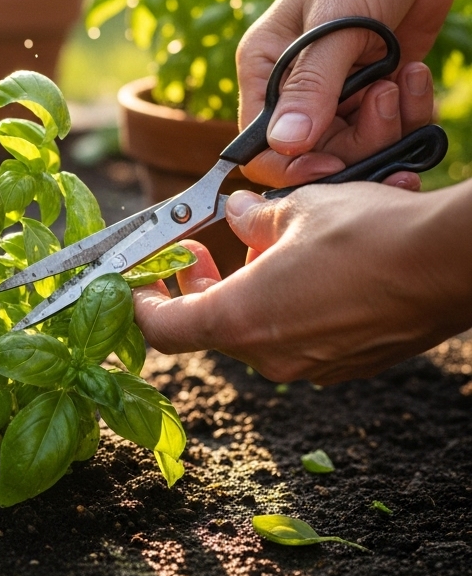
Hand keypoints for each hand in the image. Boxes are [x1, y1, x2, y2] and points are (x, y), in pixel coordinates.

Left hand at [133, 183, 471, 384]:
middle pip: (208, 328)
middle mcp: (271, 355)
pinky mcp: (345, 364)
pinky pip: (295, 339)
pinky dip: (282, 307)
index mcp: (242, 318)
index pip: (164, 328)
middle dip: (196, 289)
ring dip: (243, 293)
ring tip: (261, 247)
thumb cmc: (369, 234)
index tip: (135, 279)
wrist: (453, 264)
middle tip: (196, 251)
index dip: (139, 304)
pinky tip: (303, 269)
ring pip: (254, 332)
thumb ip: (254, 217)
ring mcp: (311, 367)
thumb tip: (240, 212)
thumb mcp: (296, 208)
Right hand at [234, 0, 471, 188]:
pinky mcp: (372, 92)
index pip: (258, 144)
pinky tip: (413, 74)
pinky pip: (389, 129)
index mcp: (262, 68)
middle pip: (313, 153)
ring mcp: (335, 92)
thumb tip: (285, 146)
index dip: (291, 165)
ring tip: (398, 78)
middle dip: (355, 141)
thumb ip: (311, 88)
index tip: (332, 165)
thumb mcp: (335, 26)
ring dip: (386, 124)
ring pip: (355, 146)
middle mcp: (292, 87)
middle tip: (381, 100)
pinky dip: (409, 111)